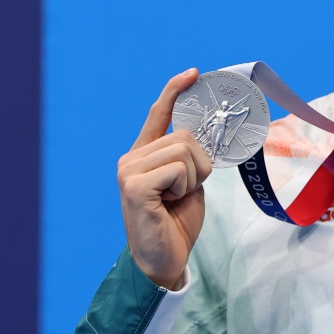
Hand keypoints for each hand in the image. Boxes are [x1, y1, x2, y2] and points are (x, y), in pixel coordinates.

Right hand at [116, 69, 211, 288]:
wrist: (164, 259)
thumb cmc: (177, 222)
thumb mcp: (188, 183)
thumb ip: (188, 159)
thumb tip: (204, 137)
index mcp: (144, 155)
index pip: (158, 114)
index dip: (174, 91)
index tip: (193, 73)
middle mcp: (131, 158)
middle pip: (184, 136)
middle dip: (201, 163)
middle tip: (188, 190)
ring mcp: (129, 171)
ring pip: (184, 150)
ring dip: (194, 177)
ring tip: (178, 198)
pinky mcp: (135, 186)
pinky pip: (178, 169)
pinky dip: (186, 186)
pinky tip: (171, 203)